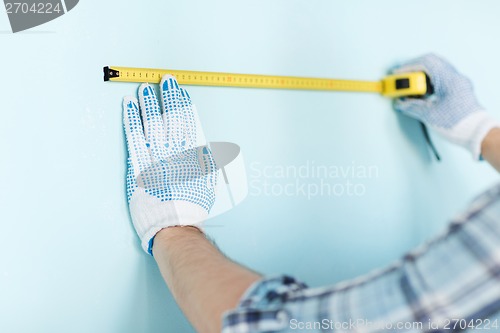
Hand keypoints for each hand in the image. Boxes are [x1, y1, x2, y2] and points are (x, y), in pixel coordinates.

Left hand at [123, 75, 216, 253]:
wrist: (172, 226)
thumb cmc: (190, 208)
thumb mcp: (206, 183)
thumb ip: (204, 161)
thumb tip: (202, 145)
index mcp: (191, 155)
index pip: (188, 121)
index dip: (183, 104)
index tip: (180, 91)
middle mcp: (174, 152)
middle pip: (170, 117)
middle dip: (168, 97)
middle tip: (165, 81)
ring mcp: (154, 157)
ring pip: (151, 123)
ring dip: (148, 103)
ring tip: (145, 88)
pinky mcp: (137, 166)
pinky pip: (133, 137)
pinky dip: (131, 120)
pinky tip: (129, 106)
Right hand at [392, 53, 498, 159]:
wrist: (477, 134)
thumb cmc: (458, 124)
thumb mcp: (430, 115)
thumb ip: (412, 107)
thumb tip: (400, 103)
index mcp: (450, 80)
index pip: (426, 63)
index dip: (408, 67)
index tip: (397, 74)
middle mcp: (455, 77)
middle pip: (431, 62)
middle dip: (414, 68)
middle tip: (402, 77)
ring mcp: (458, 82)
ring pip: (436, 68)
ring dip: (421, 75)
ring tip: (410, 86)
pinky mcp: (458, 88)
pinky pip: (441, 77)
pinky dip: (429, 81)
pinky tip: (421, 92)